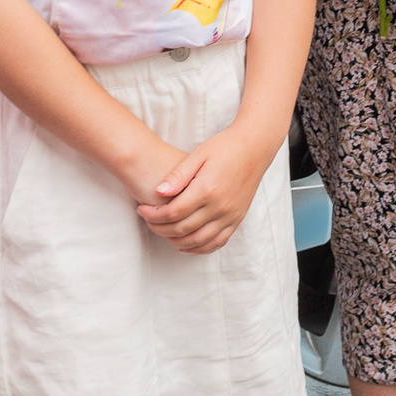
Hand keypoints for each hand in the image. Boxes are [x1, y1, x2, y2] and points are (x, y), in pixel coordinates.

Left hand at [135, 131, 255, 254]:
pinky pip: (217, 243)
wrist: (254, 147)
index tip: (141, 209)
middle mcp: (220, 206)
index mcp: (207, 189)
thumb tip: (158, 191)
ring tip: (163, 232)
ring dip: (176, 241)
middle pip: (182, 229)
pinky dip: (199, 248)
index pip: (173, 212)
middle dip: (159, 228)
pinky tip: (186, 245)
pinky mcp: (237, 219)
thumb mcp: (198, 155)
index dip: (153, 215)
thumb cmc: (224, 147)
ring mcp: (230, 216)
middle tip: (148, 221)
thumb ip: (178, 175)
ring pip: (198, 241)